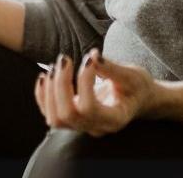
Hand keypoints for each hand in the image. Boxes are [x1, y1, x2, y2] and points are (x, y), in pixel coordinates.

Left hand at [35, 48, 159, 137]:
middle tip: (64, 59)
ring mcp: (83, 126)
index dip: (84, 82)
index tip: (89, 59)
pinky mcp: (73, 119)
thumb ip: (112, 68)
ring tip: (54, 67)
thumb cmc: (138, 86)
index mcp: (114, 119)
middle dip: (60, 85)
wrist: (139, 98)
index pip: (90, 108)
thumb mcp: (132, 75)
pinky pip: (50, 114)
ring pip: (55, 119)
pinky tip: (45, 76)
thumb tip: (93, 56)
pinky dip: (43, 96)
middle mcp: (97, 127)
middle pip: (67, 115)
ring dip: (49, 92)